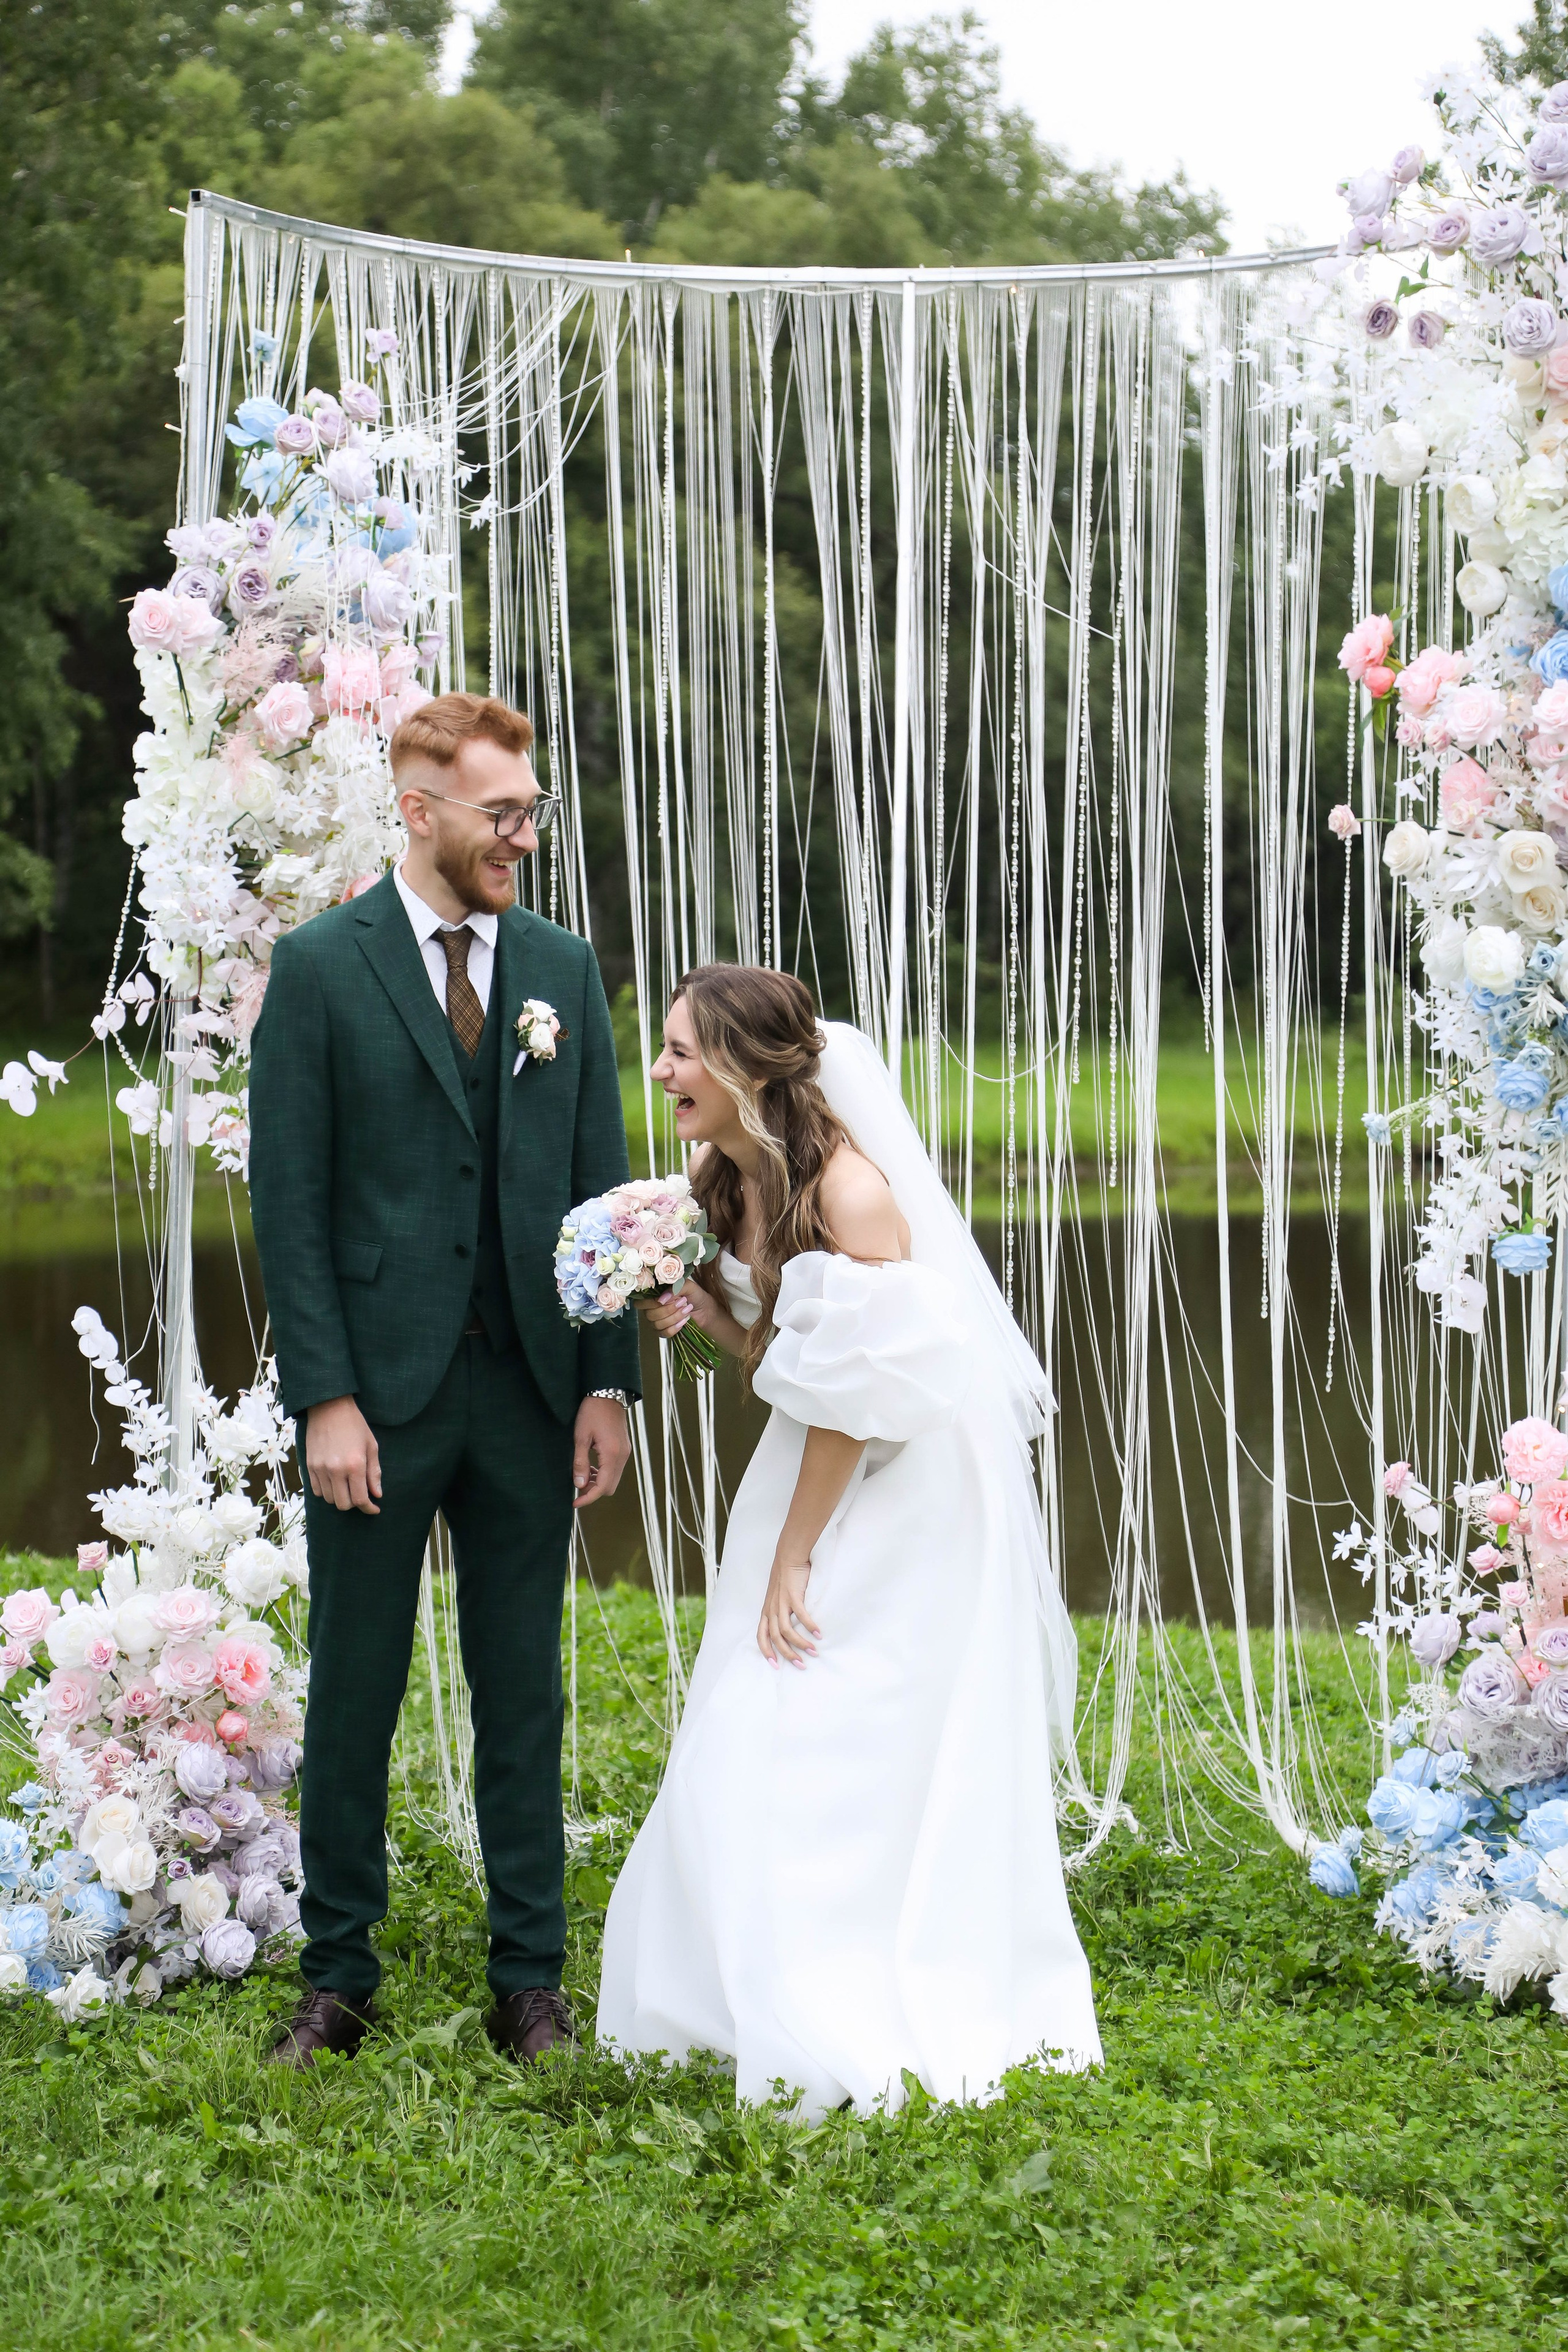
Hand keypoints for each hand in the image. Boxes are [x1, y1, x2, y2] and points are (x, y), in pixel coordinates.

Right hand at [306, 1395, 381, 1514]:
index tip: (374, 1509)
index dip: (369, 1508)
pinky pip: (316, 1491)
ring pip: (329, 1499)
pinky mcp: (309, 1466)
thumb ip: (374, 1472)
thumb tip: (377, 1494)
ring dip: (340, 1498)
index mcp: (355, 1465)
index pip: (360, 1499)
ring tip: (348, 1487)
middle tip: (361, 1495)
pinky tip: (334, 1483)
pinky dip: (326, 1491)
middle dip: (354, 1504)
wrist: (329, 1407)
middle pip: (343, 1504)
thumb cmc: (354, 1425)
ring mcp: (320, 1469)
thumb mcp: (371, 1446)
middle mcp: (336, 1470)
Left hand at [573, 1394, 630, 1508]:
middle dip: (594, 1492)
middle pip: (611, 1487)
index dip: (588, 1498)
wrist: (608, 1393)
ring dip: (599, 1482)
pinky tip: (592, 1467)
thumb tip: (579, 1485)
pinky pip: (615, 1469)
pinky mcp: (624, 1448)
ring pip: (613, 1479)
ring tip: (582, 1476)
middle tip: (577, 1488)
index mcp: (612, 1455)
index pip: (603, 1487)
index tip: (575, 1503)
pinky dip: (604, 1474)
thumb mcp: (581, 1437)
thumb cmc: (592, 1412)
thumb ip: (580, 1462)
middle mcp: (622, 1456)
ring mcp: (625, 1452)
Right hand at [639, 1283, 712, 1342]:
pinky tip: (683, 1322)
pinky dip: (674, 1328)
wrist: (706, 1309)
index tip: (667, 1299)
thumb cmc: (695, 1295)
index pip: (640, 1302)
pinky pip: (663, 1333)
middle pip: (649, 1314)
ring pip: (657, 1324)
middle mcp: (652, 1309)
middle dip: (668, 1309)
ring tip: (687, 1310)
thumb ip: (674, 1288)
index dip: (651, 1302)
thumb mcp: (687, 1285)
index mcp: (654, 1295)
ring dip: (674, 1318)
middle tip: (683, 1302)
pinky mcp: (664, 1331)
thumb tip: (661, 1299)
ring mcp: (657, 1321)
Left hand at [758, 1553, 819, 1668]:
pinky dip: (810, 1626)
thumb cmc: (785, 1578)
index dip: (766, 1652)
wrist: (789, 1556)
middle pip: (775, 1638)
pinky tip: (819, 1634)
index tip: (775, 1666)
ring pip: (786, 1630)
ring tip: (813, 1652)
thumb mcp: (778, 1598)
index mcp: (766, 1611)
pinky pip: (801, 1616)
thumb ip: (781, 1612)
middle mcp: (771, 1609)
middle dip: (788, 1654)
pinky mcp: (793, 1595)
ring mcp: (781, 1603)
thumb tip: (791, 1629)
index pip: (761, 1636)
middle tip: (801, 1665)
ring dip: (800, 1643)